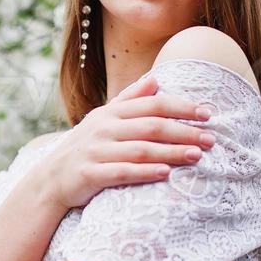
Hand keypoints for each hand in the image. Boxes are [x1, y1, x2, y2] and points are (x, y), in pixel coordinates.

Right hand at [39, 73, 217, 210]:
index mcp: (111, 113)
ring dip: (171, 152)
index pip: (152, 104)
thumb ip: (129, 100)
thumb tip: (156, 80)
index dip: (181, 107)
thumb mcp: (104, 119)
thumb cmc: (85, 148)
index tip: (207, 113)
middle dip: (184, 131)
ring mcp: (96, 151)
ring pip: (140, 149)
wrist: (49, 180)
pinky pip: (121, 172)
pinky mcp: (89, 174)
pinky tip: (165, 173)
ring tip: (196, 156)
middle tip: (211, 139)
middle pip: (151, 126)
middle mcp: (104, 128)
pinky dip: (144, 172)